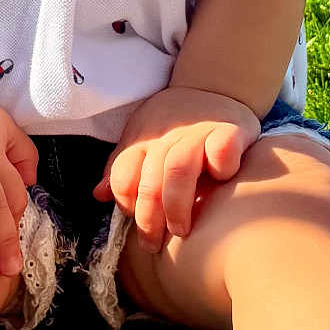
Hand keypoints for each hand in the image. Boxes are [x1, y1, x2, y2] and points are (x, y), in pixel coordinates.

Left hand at [94, 87, 260, 247]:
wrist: (214, 85)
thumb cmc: (175, 122)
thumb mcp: (142, 140)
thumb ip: (123, 169)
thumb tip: (98, 195)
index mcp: (143, 141)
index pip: (123, 174)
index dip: (124, 202)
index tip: (134, 221)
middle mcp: (168, 138)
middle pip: (149, 179)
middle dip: (148, 217)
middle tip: (153, 244)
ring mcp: (199, 134)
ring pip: (178, 169)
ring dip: (176, 204)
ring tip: (180, 230)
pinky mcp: (230, 132)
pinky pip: (221, 150)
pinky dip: (219, 166)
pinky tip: (220, 181)